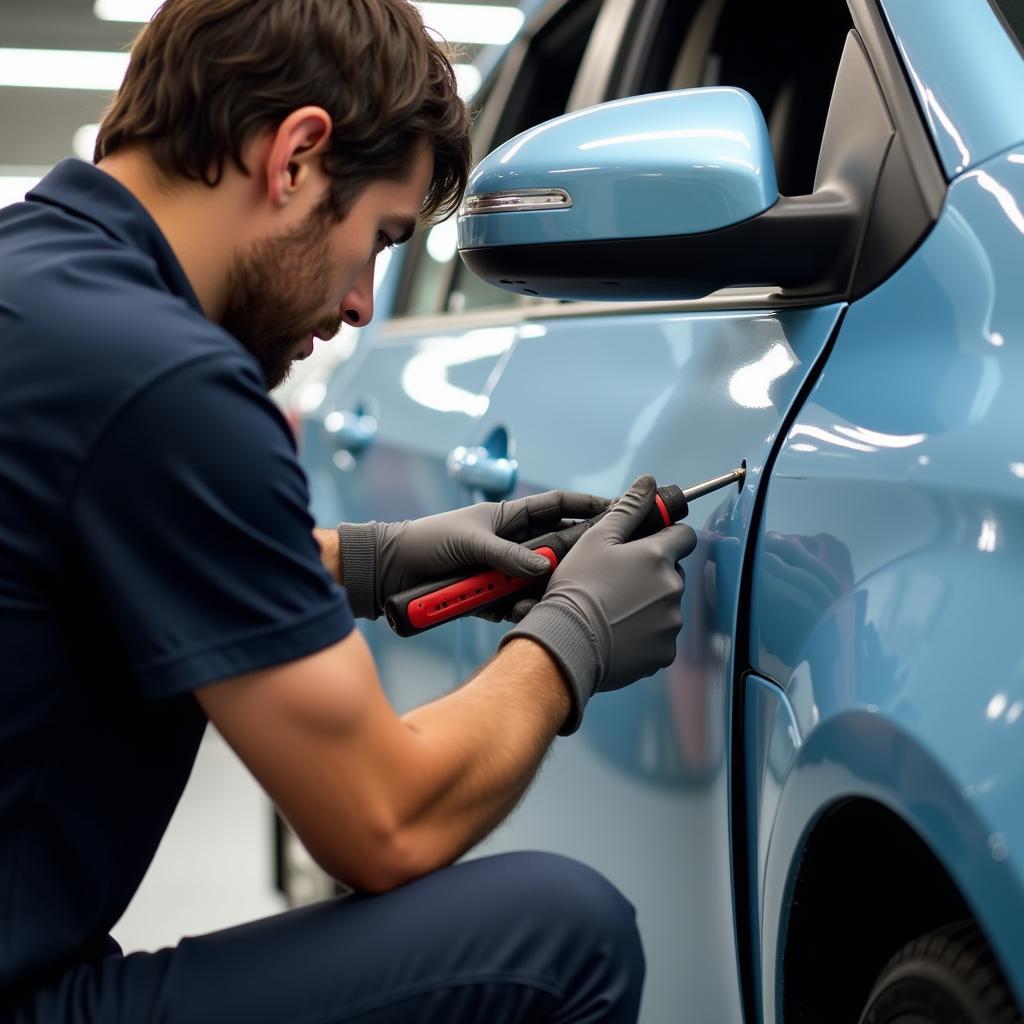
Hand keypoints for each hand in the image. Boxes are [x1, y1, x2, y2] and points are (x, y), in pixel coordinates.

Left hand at [337, 489, 609, 619]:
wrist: (388, 574)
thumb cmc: (426, 542)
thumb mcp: (471, 542)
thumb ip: (508, 556)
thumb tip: (546, 569)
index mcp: (507, 519)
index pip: (556, 508)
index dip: (586, 507)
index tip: (615, 510)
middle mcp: (510, 546)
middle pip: (554, 550)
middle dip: (573, 560)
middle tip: (597, 570)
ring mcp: (501, 573)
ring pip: (537, 584)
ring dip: (543, 593)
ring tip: (552, 601)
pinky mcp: (489, 598)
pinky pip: (514, 606)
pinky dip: (518, 612)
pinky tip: (519, 617)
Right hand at [500, 475, 696, 733]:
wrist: (568, 642)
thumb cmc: (577, 587)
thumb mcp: (596, 539)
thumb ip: (627, 509)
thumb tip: (648, 482)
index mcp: (658, 556)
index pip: (684, 536)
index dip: (666, 537)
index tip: (646, 546)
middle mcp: (673, 587)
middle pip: (672, 573)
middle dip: (653, 575)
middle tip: (618, 583)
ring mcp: (671, 622)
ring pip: (667, 606)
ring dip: (649, 606)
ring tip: (614, 612)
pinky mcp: (665, 652)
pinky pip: (661, 638)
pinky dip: (645, 636)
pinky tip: (619, 635)